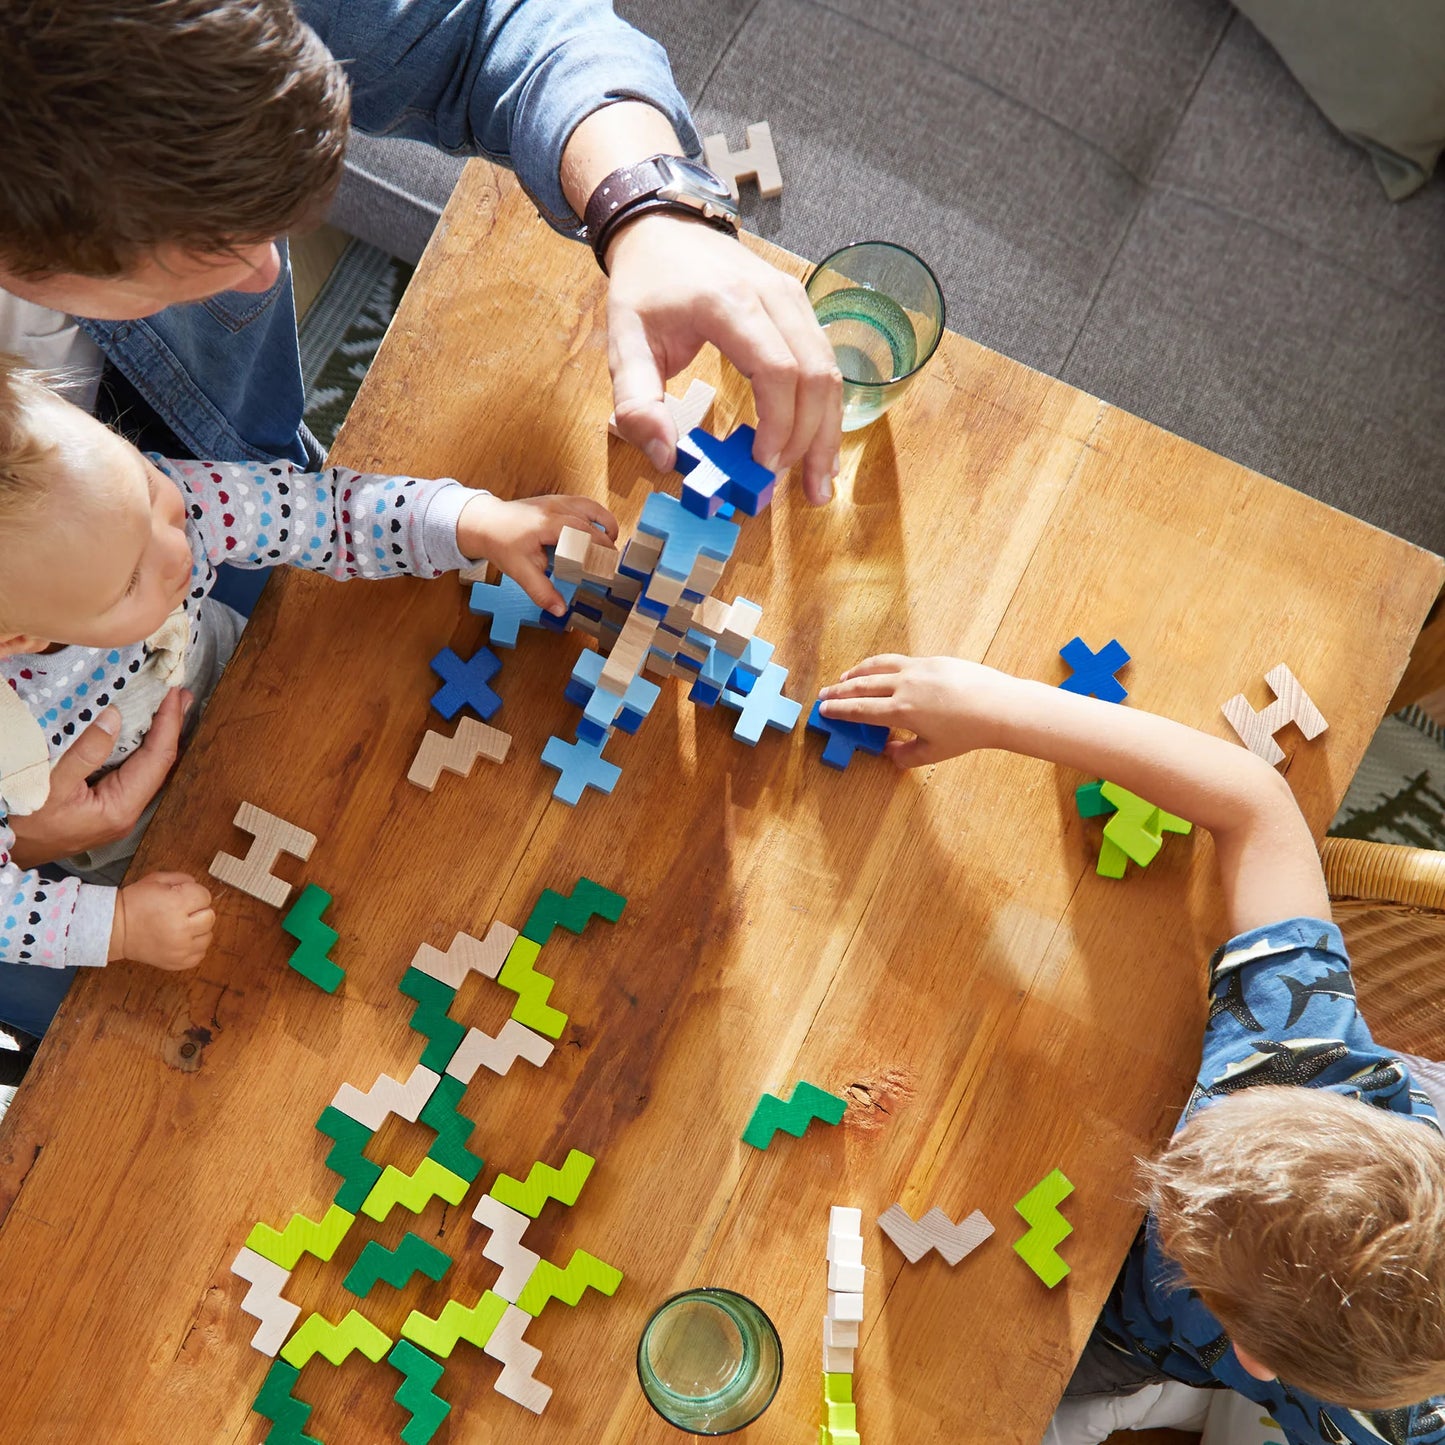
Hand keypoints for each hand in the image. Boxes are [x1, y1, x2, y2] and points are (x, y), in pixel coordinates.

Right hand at [9, 690, 189, 869]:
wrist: (4, 848)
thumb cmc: (25, 821)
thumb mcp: (52, 783)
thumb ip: (86, 751)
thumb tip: (115, 717)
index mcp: (121, 808)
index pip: (158, 759)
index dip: (169, 723)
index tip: (175, 693)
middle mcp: (127, 811)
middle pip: (159, 763)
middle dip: (170, 726)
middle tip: (180, 694)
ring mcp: (116, 810)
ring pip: (146, 767)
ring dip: (157, 735)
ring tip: (169, 706)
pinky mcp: (104, 806)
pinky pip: (130, 771)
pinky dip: (138, 747)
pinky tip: (140, 730)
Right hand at [110, 871, 213, 969]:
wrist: (115, 930)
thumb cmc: (135, 904)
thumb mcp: (156, 880)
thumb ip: (181, 878)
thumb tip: (197, 886)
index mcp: (177, 905)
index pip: (205, 897)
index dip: (195, 894)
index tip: (183, 897)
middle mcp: (181, 928)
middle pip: (210, 917)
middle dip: (198, 911)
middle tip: (182, 912)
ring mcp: (180, 948)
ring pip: (208, 936)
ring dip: (198, 930)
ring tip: (180, 927)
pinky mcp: (178, 962)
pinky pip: (200, 954)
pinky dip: (193, 947)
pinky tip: (180, 940)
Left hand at [457, 493, 617, 614]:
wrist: (485, 522)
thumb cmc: (501, 544)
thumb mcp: (520, 571)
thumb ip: (541, 591)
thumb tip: (560, 610)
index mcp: (546, 524)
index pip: (582, 532)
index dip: (600, 548)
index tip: (610, 566)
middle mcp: (554, 507)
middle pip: (591, 520)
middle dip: (607, 541)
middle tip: (613, 563)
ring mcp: (556, 500)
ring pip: (591, 506)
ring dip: (606, 524)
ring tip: (611, 544)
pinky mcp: (557, 499)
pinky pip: (584, 505)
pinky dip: (596, 518)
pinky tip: (597, 533)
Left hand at [605, 214, 843, 505]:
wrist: (663, 228)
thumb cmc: (644, 287)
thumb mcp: (622, 343)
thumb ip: (637, 402)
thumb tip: (666, 458)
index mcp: (727, 303)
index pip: (777, 370)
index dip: (780, 424)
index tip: (764, 466)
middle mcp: (772, 296)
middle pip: (816, 375)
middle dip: (812, 439)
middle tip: (800, 489)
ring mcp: (794, 298)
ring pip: (831, 371)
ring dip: (828, 430)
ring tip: (819, 481)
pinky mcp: (801, 307)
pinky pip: (826, 362)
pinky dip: (826, 408)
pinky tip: (818, 445)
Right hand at [818, 655, 1011, 766]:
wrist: (999, 706)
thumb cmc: (968, 733)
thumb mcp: (934, 752)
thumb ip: (906, 754)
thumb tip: (889, 752)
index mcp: (900, 711)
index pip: (859, 710)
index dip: (838, 711)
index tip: (823, 710)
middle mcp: (903, 686)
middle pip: (861, 686)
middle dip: (839, 691)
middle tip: (824, 695)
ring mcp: (917, 669)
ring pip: (877, 667)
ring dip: (856, 673)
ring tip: (845, 678)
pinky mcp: (931, 660)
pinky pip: (897, 660)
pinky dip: (879, 665)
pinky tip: (877, 669)